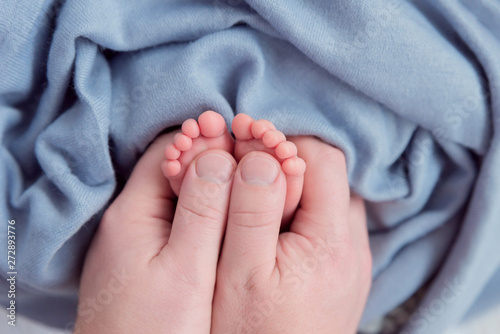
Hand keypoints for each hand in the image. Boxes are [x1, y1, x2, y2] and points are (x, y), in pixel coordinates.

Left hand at [75, 132, 236, 333]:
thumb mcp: (185, 272)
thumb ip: (203, 211)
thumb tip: (218, 153)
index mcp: (131, 212)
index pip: (169, 150)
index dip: (209, 140)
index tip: (247, 136)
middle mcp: (128, 220)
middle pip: (174, 170)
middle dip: (217, 159)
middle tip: (261, 152)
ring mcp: (136, 241)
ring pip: (179, 196)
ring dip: (214, 186)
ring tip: (253, 181)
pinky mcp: (145, 261)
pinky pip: (178, 221)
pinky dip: (206, 211)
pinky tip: (230, 217)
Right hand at [211, 136, 371, 333]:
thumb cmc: (250, 333)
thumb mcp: (239, 273)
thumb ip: (250, 210)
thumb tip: (261, 155)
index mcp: (332, 240)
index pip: (323, 158)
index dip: (283, 142)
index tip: (246, 142)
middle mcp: (353, 246)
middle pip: (328, 175)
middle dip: (286, 161)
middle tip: (244, 167)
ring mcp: (350, 259)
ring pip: (326, 197)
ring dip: (291, 186)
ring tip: (252, 195)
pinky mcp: (341, 271)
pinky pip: (325, 222)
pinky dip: (298, 211)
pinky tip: (269, 224)